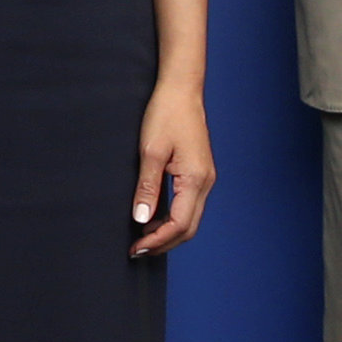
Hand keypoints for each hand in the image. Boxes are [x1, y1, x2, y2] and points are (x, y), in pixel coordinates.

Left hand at [130, 81, 215, 255]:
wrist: (181, 90)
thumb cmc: (166, 115)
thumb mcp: (151, 151)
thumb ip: (147, 187)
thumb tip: (142, 219)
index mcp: (195, 179)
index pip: (179, 224)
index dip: (157, 240)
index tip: (136, 248)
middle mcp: (205, 182)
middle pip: (188, 228)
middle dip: (164, 243)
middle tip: (137, 250)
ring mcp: (204, 178)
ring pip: (190, 219)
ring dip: (168, 232)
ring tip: (142, 238)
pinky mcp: (199, 173)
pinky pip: (188, 205)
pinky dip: (172, 218)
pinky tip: (154, 218)